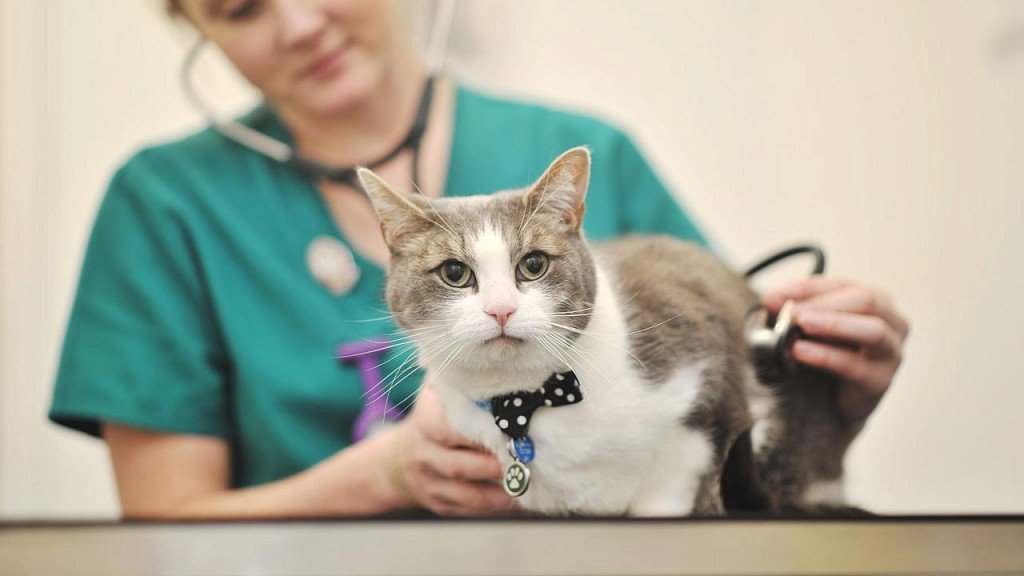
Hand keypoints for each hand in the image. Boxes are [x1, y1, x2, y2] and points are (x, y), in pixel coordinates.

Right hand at [387, 384, 518, 515]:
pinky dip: (493, 508)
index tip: (508, 432)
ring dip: (498, 494)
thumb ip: (462, 383)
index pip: (449, 430)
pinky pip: (468, 511)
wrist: (400, 457)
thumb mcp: (438, 393)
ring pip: (466, 495)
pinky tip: (515, 500)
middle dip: (494, 467)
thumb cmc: (434, 417)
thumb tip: (502, 373)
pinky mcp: (439, 504)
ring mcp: (430, 483)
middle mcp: (424, 455)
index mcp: (425, 423)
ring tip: (525, 486)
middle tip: (524, 461)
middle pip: (460, 466)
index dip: (479, 434)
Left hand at [762, 276, 909, 423]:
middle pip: (869, 300)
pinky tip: (801, 351)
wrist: (830, 404)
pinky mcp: (880, 381)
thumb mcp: (806, 328)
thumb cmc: (823, 355)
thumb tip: (772, 299)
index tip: (775, 296)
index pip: (843, 285)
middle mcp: (891, 322)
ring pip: (873, 331)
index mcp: (874, 301)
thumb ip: (792, 312)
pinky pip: (855, 365)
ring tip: (800, 323)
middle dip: (827, 303)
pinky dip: (826, 355)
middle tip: (793, 311)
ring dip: (834, 323)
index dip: (808, 288)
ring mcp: (890, 353)